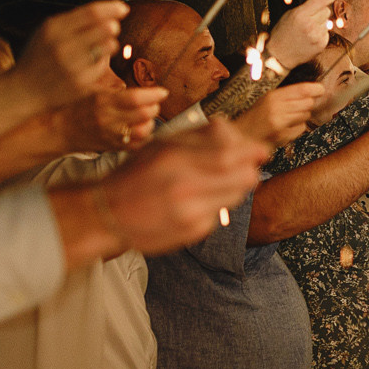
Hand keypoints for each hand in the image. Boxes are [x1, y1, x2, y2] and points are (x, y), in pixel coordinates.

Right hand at [17, 0, 125, 108]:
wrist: (23, 91)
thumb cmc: (39, 58)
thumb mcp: (47, 33)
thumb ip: (73, 21)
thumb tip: (108, 13)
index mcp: (53, 27)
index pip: (92, 12)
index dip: (112, 8)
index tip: (123, 8)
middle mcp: (62, 44)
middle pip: (105, 27)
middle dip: (113, 26)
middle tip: (112, 28)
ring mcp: (72, 65)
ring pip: (108, 46)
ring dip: (110, 44)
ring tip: (100, 46)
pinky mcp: (80, 83)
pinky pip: (102, 66)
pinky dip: (101, 63)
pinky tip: (90, 64)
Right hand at [61, 82, 161, 152]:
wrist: (61, 130)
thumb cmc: (78, 106)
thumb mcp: (94, 91)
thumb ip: (116, 89)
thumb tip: (142, 87)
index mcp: (103, 101)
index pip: (135, 98)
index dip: (153, 94)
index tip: (163, 92)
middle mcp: (109, 119)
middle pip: (143, 114)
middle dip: (154, 107)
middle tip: (154, 103)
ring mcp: (112, 135)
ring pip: (144, 131)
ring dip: (151, 122)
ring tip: (148, 116)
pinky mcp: (114, 147)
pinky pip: (138, 144)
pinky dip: (146, 137)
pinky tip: (143, 128)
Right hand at [90, 119, 268, 256]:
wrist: (108, 213)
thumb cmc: (137, 173)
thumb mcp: (163, 145)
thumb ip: (200, 138)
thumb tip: (239, 136)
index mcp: (174, 158)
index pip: (230, 154)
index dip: (252, 151)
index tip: (261, 150)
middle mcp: (183, 186)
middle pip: (243, 177)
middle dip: (250, 169)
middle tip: (248, 166)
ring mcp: (189, 212)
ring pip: (236, 196)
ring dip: (235, 187)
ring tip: (217, 182)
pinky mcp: (192, 232)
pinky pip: (220, 213)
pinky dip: (216, 204)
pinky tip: (198, 201)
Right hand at [237, 84, 320, 149]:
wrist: (240, 136)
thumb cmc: (255, 118)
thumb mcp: (266, 102)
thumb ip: (286, 97)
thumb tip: (311, 94)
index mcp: (272, 96)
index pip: (300, 90)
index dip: (314, 89)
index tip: (321, 89)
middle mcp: (276, 107)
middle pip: (307, 103)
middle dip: (306, 105)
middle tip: (297, 108)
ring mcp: (279, 122)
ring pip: (305, 115)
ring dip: (301, 117)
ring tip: (288, 119)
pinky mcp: (281, 135)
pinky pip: (301, 128)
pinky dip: (297, 128)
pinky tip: (286, 128)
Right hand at [267, 0, 333, 70]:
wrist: (280, 55)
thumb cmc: (283, 33)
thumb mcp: (290, 15)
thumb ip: (306, 7)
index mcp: (300, 14)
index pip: (321, 1)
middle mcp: (310, 25)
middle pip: (326, 11)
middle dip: (320, 12)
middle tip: (311, 17)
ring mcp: (317, 35)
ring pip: (327, 22)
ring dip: (320, 23)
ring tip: (308, 30)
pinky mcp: (321, 44)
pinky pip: (326, 33)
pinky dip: (321, 33)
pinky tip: (310, 37)